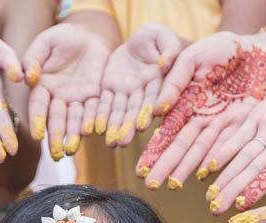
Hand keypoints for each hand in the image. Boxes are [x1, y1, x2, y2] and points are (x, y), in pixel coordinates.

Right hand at [23, 24, 111, 159]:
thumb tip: (27, 77)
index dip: (37, 119)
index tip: (37, 135)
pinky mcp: (95, 98)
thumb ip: (33, 58)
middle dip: (55, 135)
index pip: (37, 105)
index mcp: (42, 86)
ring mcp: (77, 99)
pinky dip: (93, 122)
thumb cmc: (63, 37)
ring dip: (73, 135)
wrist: (90, 35)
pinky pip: (94, 111)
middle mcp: (58, 97)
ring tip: (71, 149)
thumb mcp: (46, 42)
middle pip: (56, 118)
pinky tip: (92, 132)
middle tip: (55, 152)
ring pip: (74, 120)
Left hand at [97, 23, 181, 147]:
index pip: (155, 97)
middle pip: (136, 110)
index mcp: (160, 81)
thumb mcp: (164, 37)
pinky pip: (104, 103)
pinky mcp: (110, 88)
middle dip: (129, 126)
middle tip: (123, 142)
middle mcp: (142, 91)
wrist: (136, 38)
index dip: (149, 111)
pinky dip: (100, 115)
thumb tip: (166, 63)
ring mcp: (126, 92)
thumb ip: (169, 49)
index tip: (142, 124)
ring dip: (115, 127)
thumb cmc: (156, 36)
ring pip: (120, 111)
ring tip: (111, 143)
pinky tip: (96, 129)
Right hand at [136, 33, 265, 189]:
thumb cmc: (222, 49)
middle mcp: (200, 118)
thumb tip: (157, 110)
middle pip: (181, 145)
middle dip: (165, 165)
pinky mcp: (242, 124)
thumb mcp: (193, 57)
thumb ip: (175, 80)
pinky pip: (227, 143)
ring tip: (172, 185)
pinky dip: (216, 157)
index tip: (141, 167)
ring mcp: (221, 123)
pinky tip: (204, 173)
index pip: (166, 130)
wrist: (258, 49)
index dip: (154, 149)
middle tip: (151, 184)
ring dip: (187, 168)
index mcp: (185, 103)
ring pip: (201, 149)